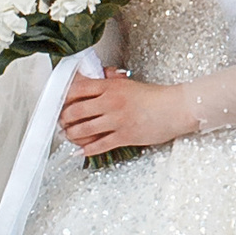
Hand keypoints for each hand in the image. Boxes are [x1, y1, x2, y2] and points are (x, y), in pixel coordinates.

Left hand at [58, 66, 192, 156]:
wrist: (175, 108)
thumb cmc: (154, 96)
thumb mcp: (128, 84)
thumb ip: (109, 83)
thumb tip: (92, 83)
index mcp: (110, 86)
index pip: (77, 89)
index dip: (64, 98)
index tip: (60, 103)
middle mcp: (110, 102)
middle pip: (75, 111)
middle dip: (64, 119)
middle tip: (62, 122)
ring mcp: (116, 120)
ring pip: (83, 129)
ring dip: (72, 135)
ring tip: (69, 136)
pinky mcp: (124, 136)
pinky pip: (99, 145)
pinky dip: (87, 150)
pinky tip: (82, 151)